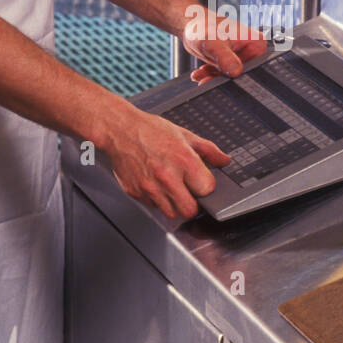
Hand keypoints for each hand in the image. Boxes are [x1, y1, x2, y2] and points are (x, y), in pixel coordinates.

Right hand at [103, 103, 231, 219]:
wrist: (119, 129)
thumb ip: (208, 150)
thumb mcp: (184, 134)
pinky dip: (158, 201)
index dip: (207, 187)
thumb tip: (224, 160)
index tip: (203, 183)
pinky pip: (154, 207)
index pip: (207, 189)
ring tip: (173, 189)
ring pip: (171, 213)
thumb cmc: (149, 130)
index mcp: (183, 160)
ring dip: (175, 205)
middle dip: (193, 204)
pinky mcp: (136, 192)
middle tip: (190, 193)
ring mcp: (150, 187)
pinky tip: (157, 186)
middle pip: (190, 210)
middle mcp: (167, 176)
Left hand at [180, 3, 270, 84]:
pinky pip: (224, 75)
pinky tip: (201, 73)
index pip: (256, 67)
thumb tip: (236, 71)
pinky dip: (211, 75)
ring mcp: (242, 56)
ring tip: (202, 75)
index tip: (224, 79)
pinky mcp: (232, 61)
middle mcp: (251, 50)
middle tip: (207, 80)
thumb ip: (224, 57)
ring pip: (231, 76)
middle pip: (243, 74)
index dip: (241, 77)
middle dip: (224, 80)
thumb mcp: (213, 43)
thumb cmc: (202, 27)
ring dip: (215, 78)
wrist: (192, 24)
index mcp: (256, 43)